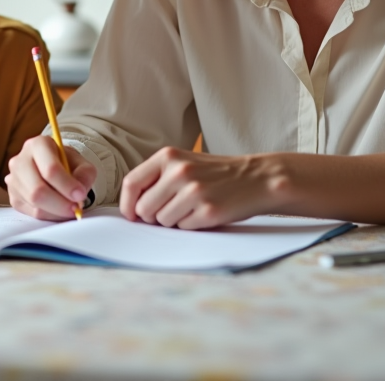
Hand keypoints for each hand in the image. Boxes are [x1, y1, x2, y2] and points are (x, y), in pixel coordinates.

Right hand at [6, 135, 97, 219]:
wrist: (54, 168)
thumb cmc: (67, 164)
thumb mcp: (82, 164)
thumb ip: (85, 175)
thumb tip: (79, 194)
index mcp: (38, 144)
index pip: (50, 169)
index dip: (66, 185)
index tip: (80, 195)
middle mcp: (20, 160)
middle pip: (37, 189)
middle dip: (60, 203)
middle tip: (76, 208)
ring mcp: (13, 179)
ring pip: (34, 203)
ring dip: (56, 210)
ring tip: (69, 208)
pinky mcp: (13, 196)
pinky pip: (31, 212)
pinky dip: (49, 215)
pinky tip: (58, 208)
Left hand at [120, 147, 274, 229]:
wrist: (257, 178)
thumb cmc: (216, 174)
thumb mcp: (185, 163)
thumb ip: (158, 178)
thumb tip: (131, 208)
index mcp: (169, 155)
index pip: (131, 183)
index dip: (127, 204)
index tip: (131, 215)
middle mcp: (179, 171)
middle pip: (144, 209)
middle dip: (153, 216)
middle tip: (173, 209)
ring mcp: (194, 191)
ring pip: (162, 221)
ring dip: (174, 221)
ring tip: (193, 208)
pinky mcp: (208, 211)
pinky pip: (183, 228)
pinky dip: (191, 225)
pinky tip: (205, 213)